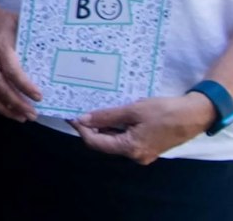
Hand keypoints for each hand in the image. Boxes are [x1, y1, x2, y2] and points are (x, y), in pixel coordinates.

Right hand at [0, 0, 42, 120]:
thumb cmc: (1, 19)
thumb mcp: (18, 22)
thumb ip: (33, 35)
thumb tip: (61, 44)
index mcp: (0, 44)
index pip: (11, 69)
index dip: (24, 85)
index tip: (39, 96)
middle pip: (0, 86)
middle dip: (17, 103)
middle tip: (34, 114)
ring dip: (6, 108)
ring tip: (23, 118)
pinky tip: (9, 111)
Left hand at [72, 94, 218, 163]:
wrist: (195, 114)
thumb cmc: (165, 111)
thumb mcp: (133, 110)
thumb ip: (107, 116)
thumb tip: (83, 120)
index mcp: (131, 149)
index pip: (96, 143)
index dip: (81, 129)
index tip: (71, 115)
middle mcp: (136, 155)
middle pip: (104, 143)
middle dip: (90, 128)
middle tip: (79, 111)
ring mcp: (143, 152)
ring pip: (114, 141)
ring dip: (103, 128)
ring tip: (92, 111)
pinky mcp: (148, 146)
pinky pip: (125, 139)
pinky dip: (116, 128)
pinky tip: (110, 115)